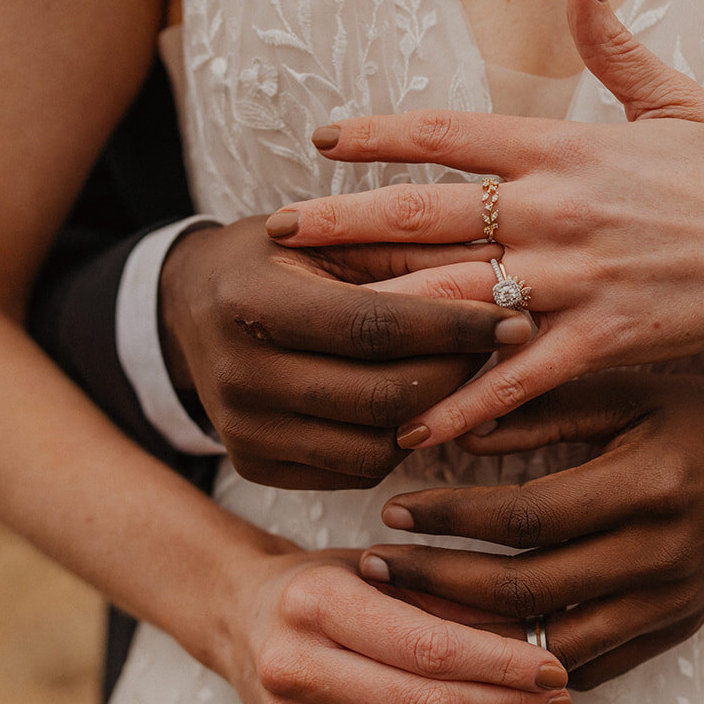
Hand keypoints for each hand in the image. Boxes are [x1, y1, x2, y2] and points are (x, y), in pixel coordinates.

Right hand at [159, 216, 531, 487]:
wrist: (188, 308)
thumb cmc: (274, 258)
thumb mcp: (327, 232)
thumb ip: (405, 249)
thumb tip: (501, 264)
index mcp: (252, 302)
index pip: (376, 326)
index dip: (454, 327)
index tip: (515, 318)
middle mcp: (239, 376)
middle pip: (382, 397)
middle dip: (457, 374)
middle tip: (500, 349)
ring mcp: (243, 431)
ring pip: (376, 448)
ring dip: (433, 415)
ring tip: (458, 374)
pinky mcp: (253, 466)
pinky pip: (354, 471)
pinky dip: (397, 441)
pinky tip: (413, 404)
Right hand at [213, 549, 571, 703]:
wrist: (240, 616)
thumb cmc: (321, 585)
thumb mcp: (380, 566)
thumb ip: (450, 598)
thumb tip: (533, 634)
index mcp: (316, 603)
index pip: (429, 648)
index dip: (500, 665)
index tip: (550, 666)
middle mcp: (294, 666)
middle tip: (551, 698)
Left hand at [264, 0, 703, 444]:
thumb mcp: (676, 100)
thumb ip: (613, 45)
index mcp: (567, 147)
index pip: (450, 132)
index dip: (379, 134)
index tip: (323, 140)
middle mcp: (558, 207)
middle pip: (425, 214)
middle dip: (343, 224)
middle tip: (276, 235)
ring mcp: (576, 276)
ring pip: (455, 294)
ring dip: (380, 311)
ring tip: (315, 326)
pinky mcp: (602, 339)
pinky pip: (517, 376)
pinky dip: (463, 404)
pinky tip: (411, 427)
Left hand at [355, 367, 703, 689]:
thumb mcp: (631, 388)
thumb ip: (545, 405)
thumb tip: (452, 426)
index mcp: (648, 485)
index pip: (526, 516)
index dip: (451, 518)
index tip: (392, 507)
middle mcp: (662, 554)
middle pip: (528, 590)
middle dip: (439, 584)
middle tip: (374, 568)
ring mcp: (674, 602)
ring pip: (554, 647)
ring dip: (475, 639)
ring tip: (410, 619)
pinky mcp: (680, 629)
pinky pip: (596, 670)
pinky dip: (533, 669)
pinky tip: (479, 652)